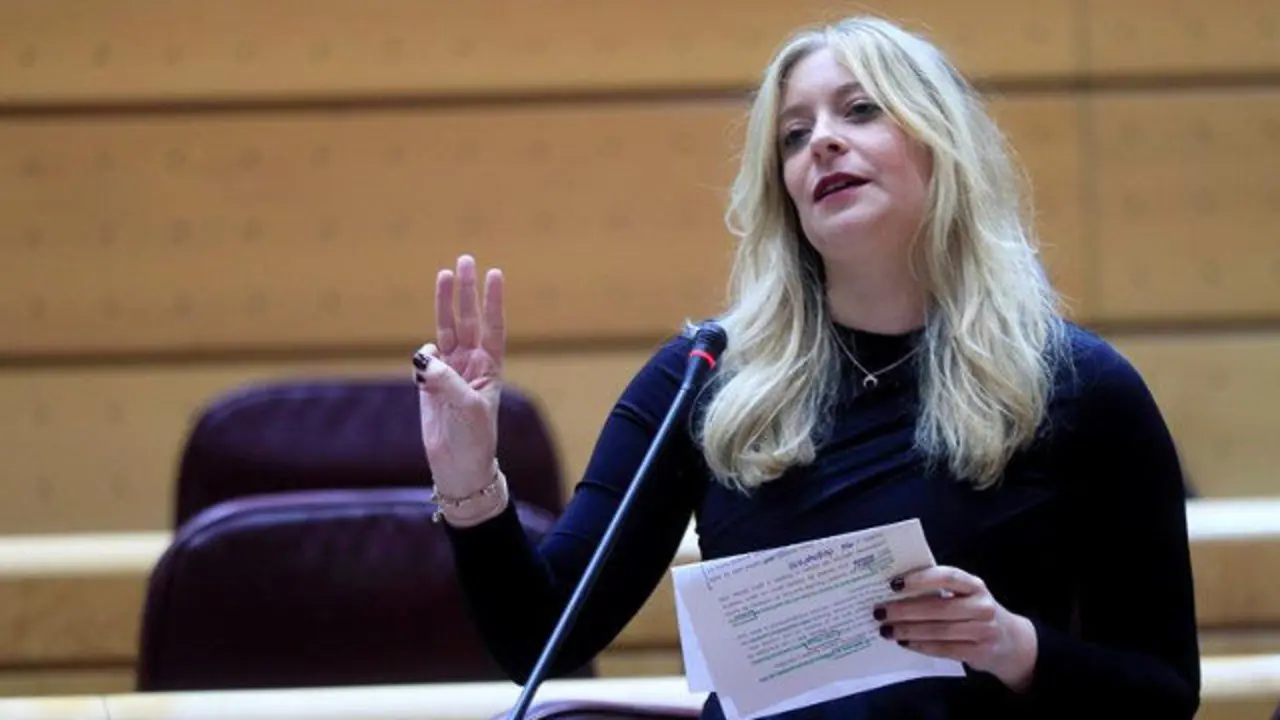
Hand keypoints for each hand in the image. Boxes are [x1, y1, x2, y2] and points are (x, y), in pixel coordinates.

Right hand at [414, 254, 505, 495]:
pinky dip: (423, 354)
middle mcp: (471, 364)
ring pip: (446, 330)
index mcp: (490, 367)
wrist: (458, 467)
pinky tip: (424, 366)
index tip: (495, 274)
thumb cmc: (473, 439)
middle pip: (468, 319)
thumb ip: (446, 381)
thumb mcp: (466, 409)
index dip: (493, 300)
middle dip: (466, 291)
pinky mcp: (429, 383)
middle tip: (464, 260)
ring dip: (444, 304)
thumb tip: (424, 358)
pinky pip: (425, 358)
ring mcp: (450, 372)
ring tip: (444, 274)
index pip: (492, 327)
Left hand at [874, 566, 1038, 691]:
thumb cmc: (974, 611)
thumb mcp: (965, 595)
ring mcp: (983, 630)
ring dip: (908, 630)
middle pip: (938, 607)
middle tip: (880, 611)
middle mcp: (982, 606)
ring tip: (886, 629)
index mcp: (974, 585)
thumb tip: (896, 589)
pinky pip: (944, 649)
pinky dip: (921, 646)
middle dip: (904, 610)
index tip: (893, 583)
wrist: (1010, 641)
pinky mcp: (979, 652)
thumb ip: (939, 590)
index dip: (920, 579)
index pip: (947, 576)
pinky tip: (904, 642)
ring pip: (938, 630)